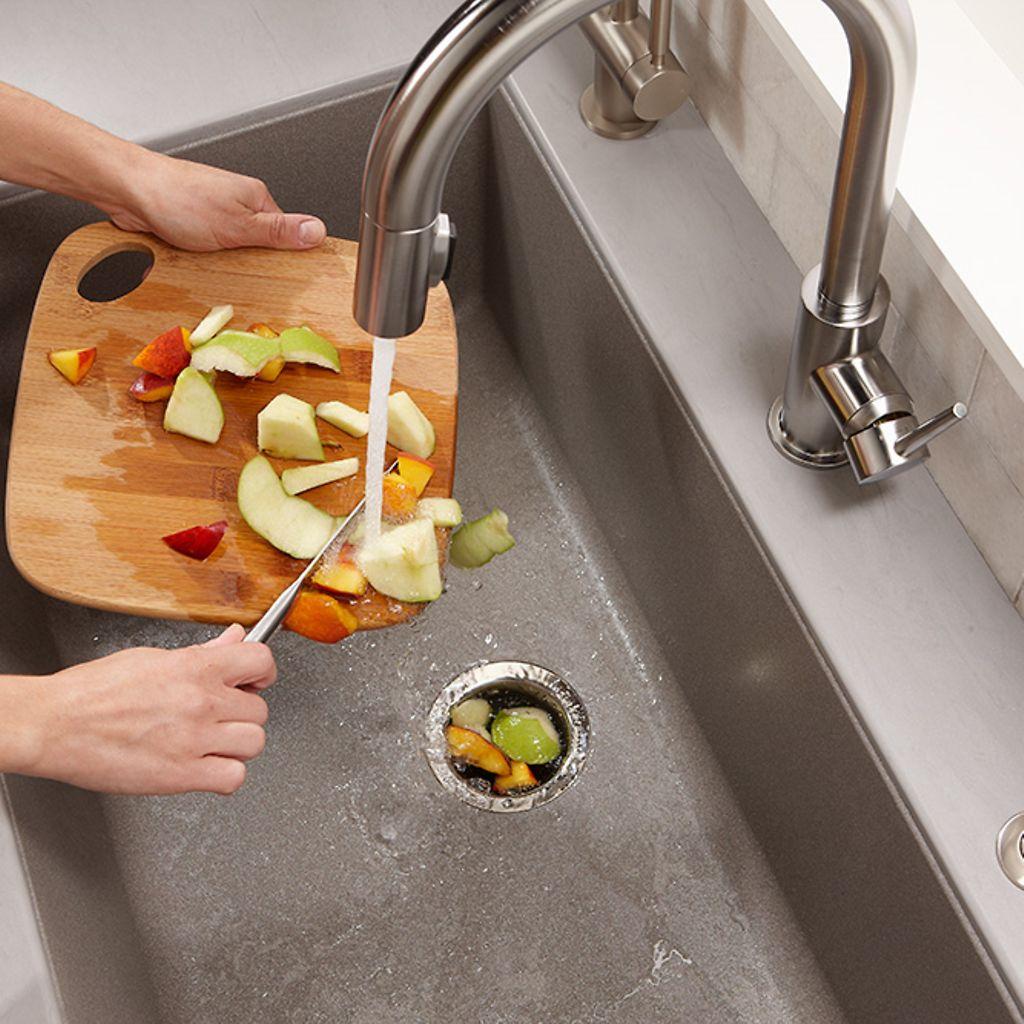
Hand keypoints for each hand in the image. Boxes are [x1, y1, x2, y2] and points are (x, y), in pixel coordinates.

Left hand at [0, 83, 324, 252]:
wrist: (127, 190)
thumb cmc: (177, 199)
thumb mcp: (239, 224)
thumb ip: (279, 232)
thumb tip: (317, 231)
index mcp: (256, 197)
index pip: (287, 234)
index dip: (283, 256)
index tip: (277, 273)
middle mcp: (237, 201)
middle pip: (258, 243)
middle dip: (247, 261)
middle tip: (233, 264)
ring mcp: (214, 211)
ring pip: (230, 248)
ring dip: (219, 260)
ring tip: (207, 258)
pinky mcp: (193, 222)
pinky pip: (206, 248)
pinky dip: (200, 256)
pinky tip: (191, 257)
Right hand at [0, 624, 276, 794]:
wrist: (53, 725)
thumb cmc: (92, 691)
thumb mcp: (153, 657)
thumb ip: (203, 653)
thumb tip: (235, 638)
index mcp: (195, 667)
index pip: (261, 661)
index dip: (262, 672)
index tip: (254, 680)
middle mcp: (201, 701)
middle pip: (259, 709)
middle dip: (241, 713)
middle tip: (218, 716)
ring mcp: (194, 740)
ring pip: (254, 743)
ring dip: (236, 745)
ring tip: (211, 742)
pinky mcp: (180, 775)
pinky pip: (233, 778)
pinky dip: (225, 777)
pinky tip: (205, 768)